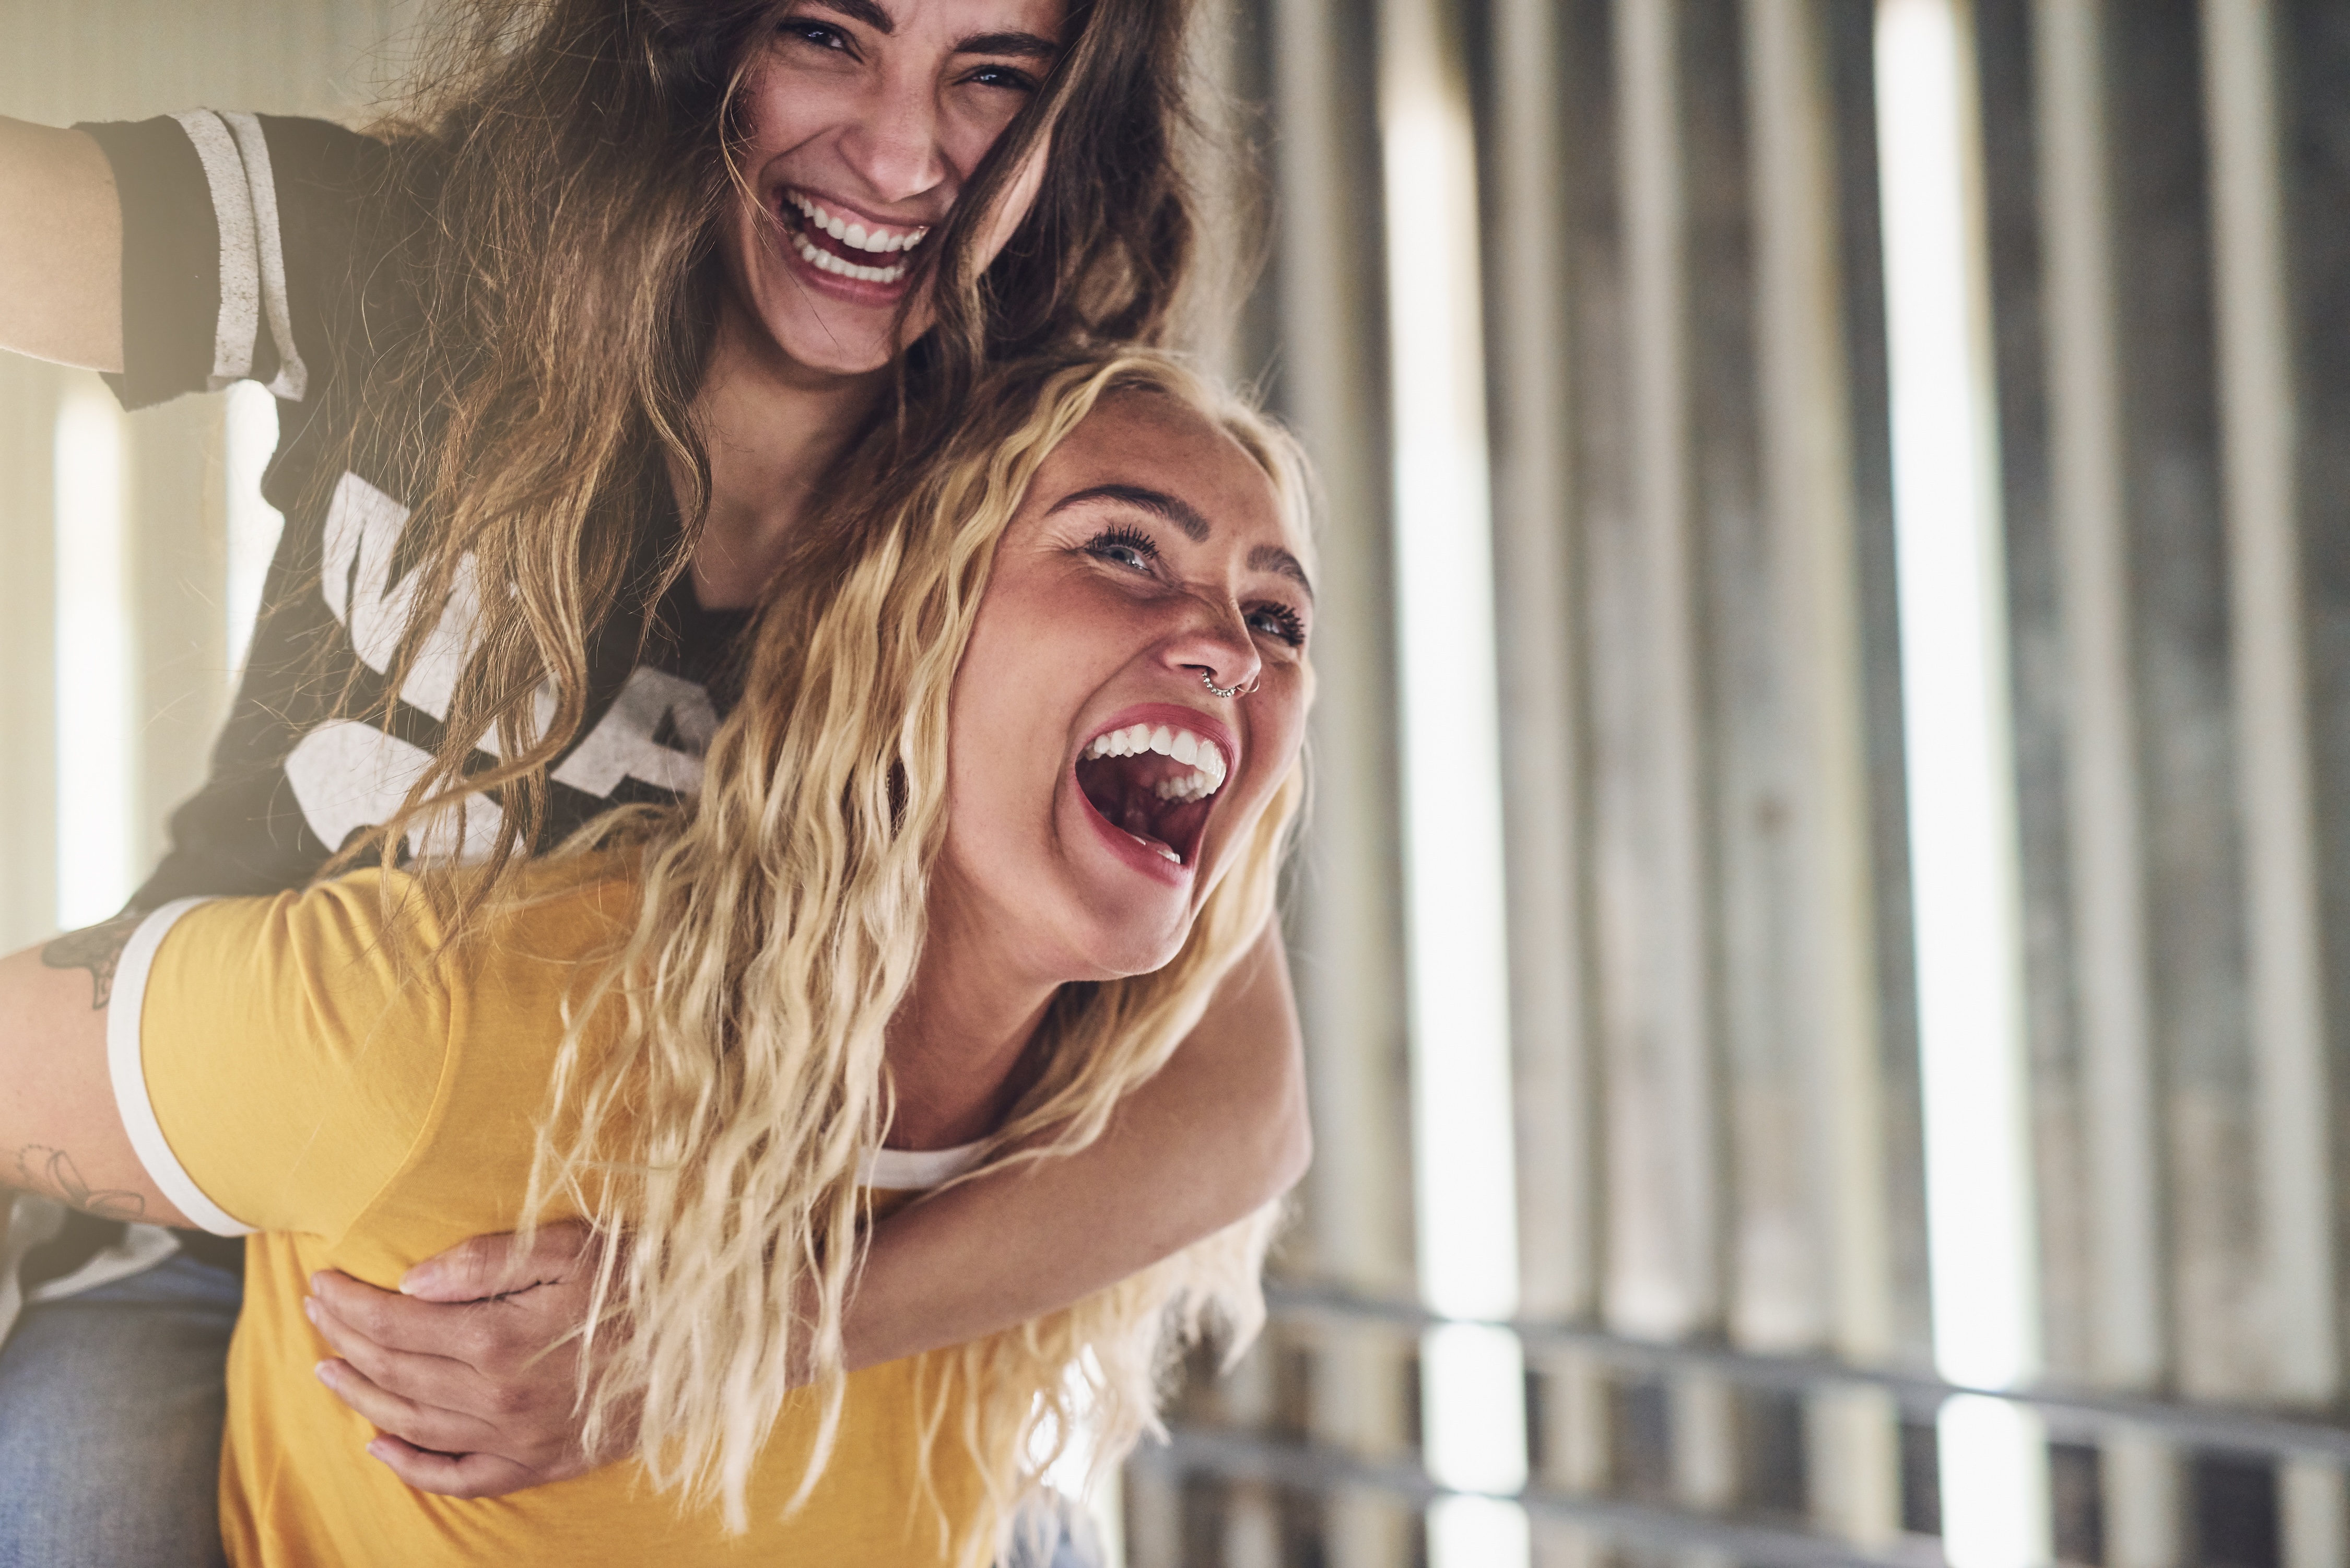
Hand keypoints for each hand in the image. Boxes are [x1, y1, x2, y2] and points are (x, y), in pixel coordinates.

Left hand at [304, 1221, 636, 1497]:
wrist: (713, 1341)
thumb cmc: (642, 1280)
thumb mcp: (570, 1246)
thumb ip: (487, 1262)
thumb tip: (412, 1281)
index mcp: (498, 1339)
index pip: (396, 1322)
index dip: (350, 1303)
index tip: (320, 1281)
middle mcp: (497, 1398)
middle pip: (395, 1371)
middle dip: (345, 1338)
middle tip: (315, 1312)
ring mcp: (517, 1438)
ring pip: (412, 1423)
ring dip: (361, 1396)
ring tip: (328, 1370)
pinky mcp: (540, 1463)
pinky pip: (458, 1476)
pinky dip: (412, 1466)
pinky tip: (380, 1446)